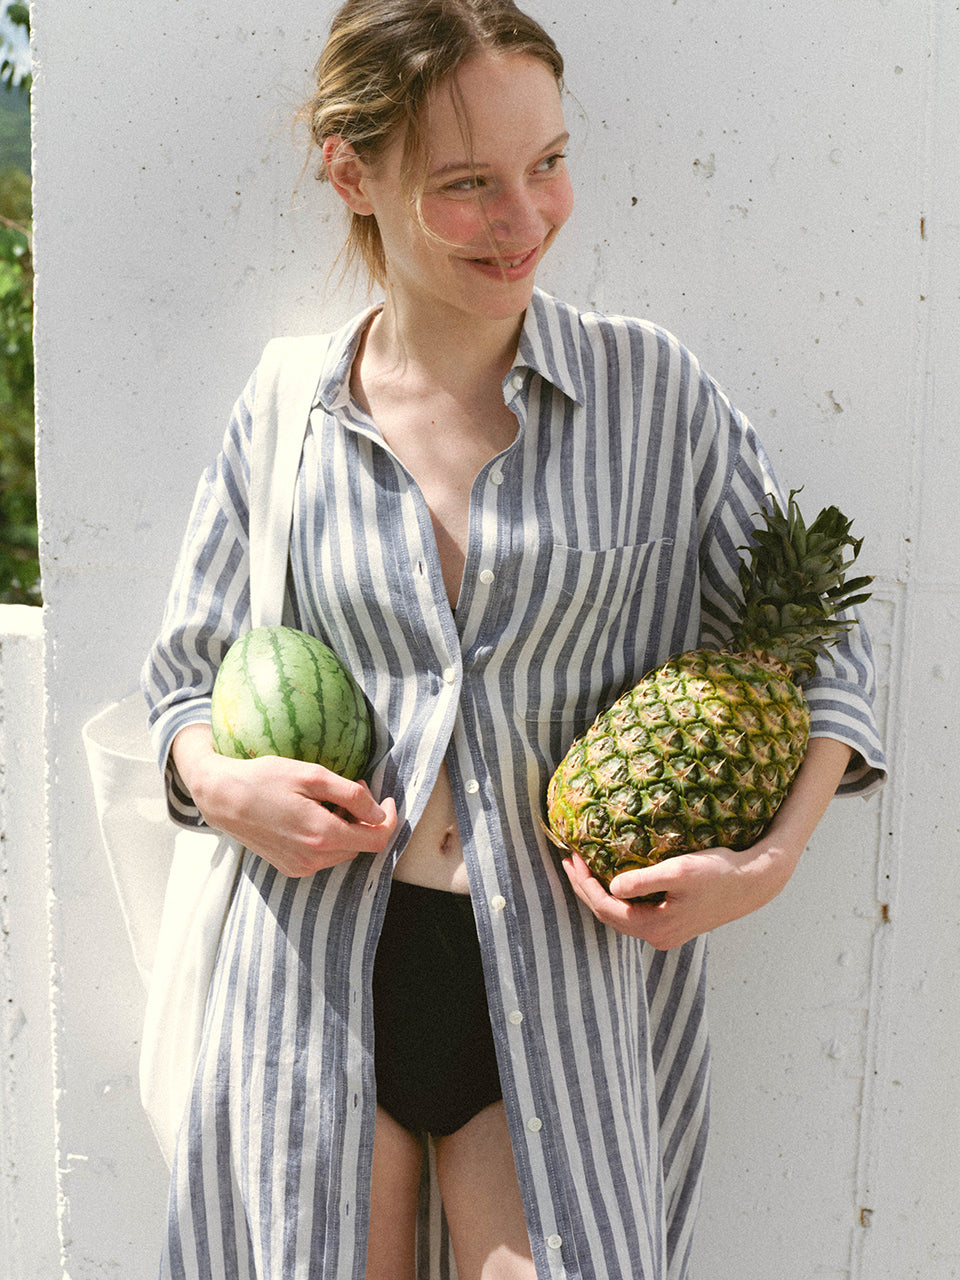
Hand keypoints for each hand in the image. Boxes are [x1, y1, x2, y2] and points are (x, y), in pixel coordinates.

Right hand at [172, 724, 397, 877]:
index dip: (390, 820)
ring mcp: (300, 867)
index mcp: (323, 836)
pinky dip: (327, 837)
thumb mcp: (312, 775)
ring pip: (342, 851)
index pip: (377, 840)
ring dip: (345, 826)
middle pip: (360, 845)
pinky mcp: (290, 868)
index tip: (388, 800)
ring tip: (326, 799)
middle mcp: (313, 859)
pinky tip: (310, 814)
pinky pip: (323, 856)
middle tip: (349, 786)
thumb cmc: (265, 779)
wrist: (222, 798)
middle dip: (364, 818)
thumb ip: (352, 796)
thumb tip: (380, 813)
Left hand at [562, 844, 792, 949]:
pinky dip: (618, 897)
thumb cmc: (718, 872)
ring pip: (620, 916)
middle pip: (608, 915)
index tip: (572, 858)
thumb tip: (613, 887)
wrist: (753, 883)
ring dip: (600, 893)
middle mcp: (657, 936)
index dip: (584, 884)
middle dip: (586, 889)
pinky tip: (613, 878)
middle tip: (570, 861)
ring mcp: (665, 933)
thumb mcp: (680, 871)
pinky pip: (634, 913)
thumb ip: (644, 880)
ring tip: (585, 869)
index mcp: (655, 926)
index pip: (604, 908)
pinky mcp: (673, 924)